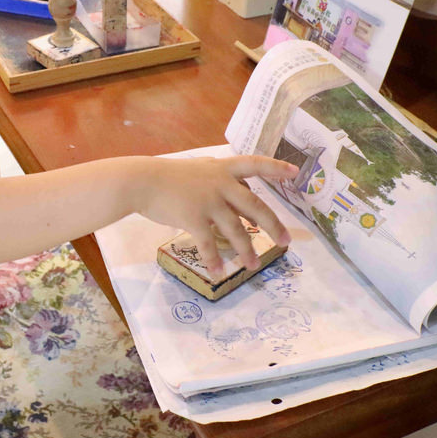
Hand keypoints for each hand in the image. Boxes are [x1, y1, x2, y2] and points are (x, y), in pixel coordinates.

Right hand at [136, 155, 297, 275]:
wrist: (141, 180)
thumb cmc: (166, 176)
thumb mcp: (197, 170)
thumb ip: (218, 179)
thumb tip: (238, 190)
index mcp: (222, 169)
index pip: (254, 164)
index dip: (275, 168)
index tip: (295, 173)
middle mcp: (220, 184)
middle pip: (255, 205)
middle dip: (273, 225)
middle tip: (285, 241)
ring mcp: (208, 201)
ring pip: (236, 229)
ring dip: (246, 250)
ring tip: (253, 265)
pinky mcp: (194, 218)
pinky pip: (208, 244)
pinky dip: (214, 260)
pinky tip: (218, 273)